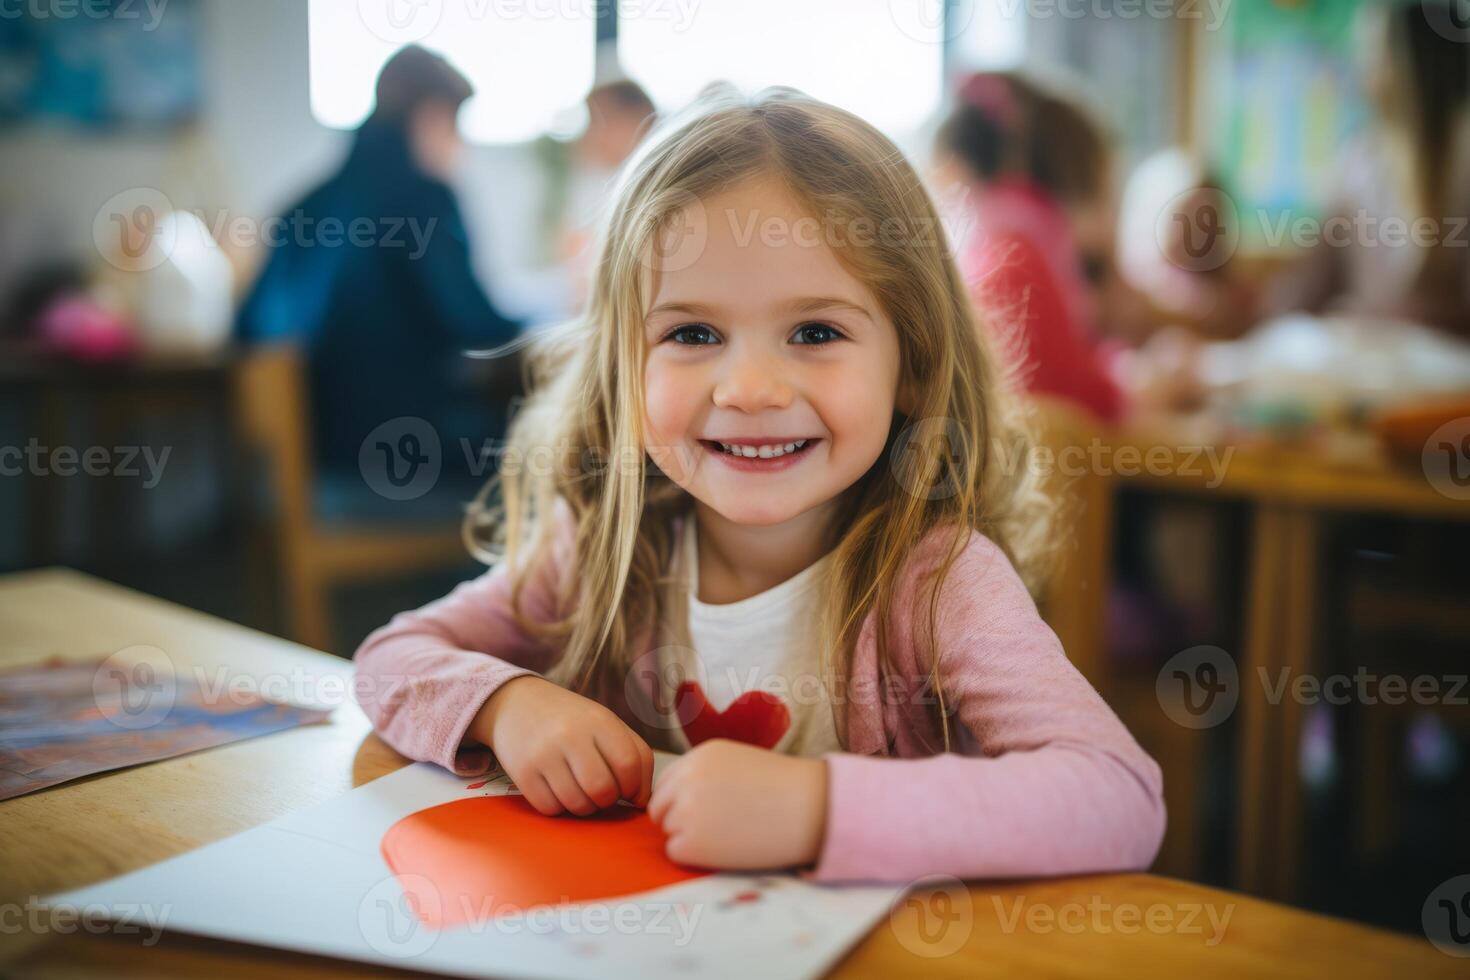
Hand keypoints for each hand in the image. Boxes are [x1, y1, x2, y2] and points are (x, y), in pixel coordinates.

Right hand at [469, 675, 654, 816]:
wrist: (518, 704)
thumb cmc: (574, 720)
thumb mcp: (608, 725)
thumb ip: (636, 757)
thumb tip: (642, 802)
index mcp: (599, 720)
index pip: (630, 764)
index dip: (634, 786)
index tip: (627, 788)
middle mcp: (570, 735)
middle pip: (603, 790)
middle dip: (608, 800)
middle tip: (602, 791)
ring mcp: (544, 754)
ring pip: (578, 805)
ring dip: (585, 807)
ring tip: (581, 789)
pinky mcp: (522, 773)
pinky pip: (551, 809)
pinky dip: (560, 807)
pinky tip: (558, 789)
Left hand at [647, 738, 827, 870]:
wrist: (811, 809)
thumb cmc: (784, 788)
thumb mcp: (738, 761)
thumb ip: (705, 773)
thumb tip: (680, 798)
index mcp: (699, 756)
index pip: (667, 782)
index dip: (683, 799)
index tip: (707, 809)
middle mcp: (686, 779)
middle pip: (660, 807)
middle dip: (679, 819)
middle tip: (715, 828)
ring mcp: (686, 810)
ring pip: (668, 831)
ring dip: (690, 837)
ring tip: (728, 835)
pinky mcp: (692, 842)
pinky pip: (676, 852)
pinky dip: (695, 856)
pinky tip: (725, 849)